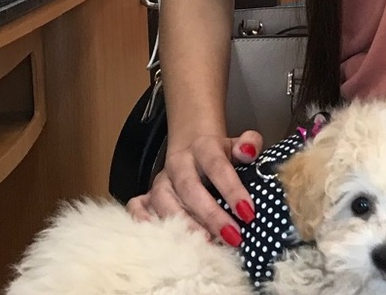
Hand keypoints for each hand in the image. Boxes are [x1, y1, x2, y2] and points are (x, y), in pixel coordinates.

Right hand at [126, 130, 263, 245]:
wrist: (192, 142)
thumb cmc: (220, 152)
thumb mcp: (237, 143)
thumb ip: (249, 143)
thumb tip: (249, 153)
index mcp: (204, 147)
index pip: (217, 166)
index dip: (232, 190)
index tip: (248, 212)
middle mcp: (179, 163)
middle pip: (190, 188)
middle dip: (211, 215)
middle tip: (231, 235)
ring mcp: (161, 179)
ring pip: (164, 201)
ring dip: (184, 224)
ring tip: (204, 243)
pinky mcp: (147, 193)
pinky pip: (137, 206)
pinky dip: (143, 221)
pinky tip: (162, 239)